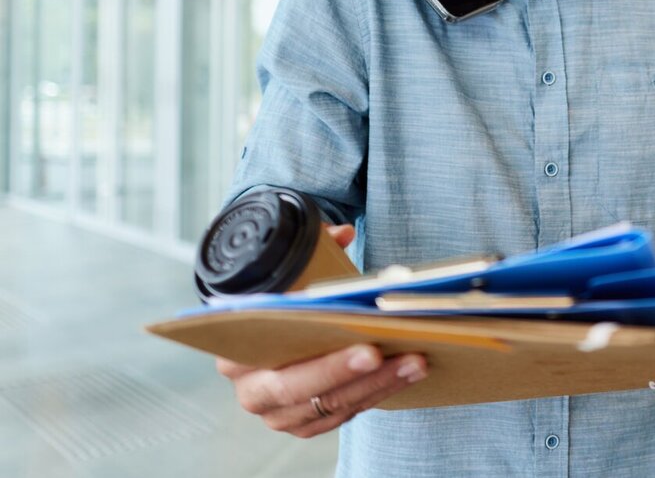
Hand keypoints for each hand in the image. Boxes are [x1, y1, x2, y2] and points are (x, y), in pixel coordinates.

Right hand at [218, 222, 425, 436]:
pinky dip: (376, 393)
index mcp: (235, 348)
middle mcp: (250, 388)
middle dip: (345, 372)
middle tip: (382, 352)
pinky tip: (406, 372)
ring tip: (413, 361)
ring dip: (374, 384)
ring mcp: (277, 413)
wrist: (277, 334)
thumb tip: (343, 234)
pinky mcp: (304, 424)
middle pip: (296, 388)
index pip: (267, 352)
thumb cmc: (285, 303)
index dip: (308, 348)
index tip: (355, 341)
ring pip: (327, 406)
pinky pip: (342, 415)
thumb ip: (314, 249)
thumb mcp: (292, 271)